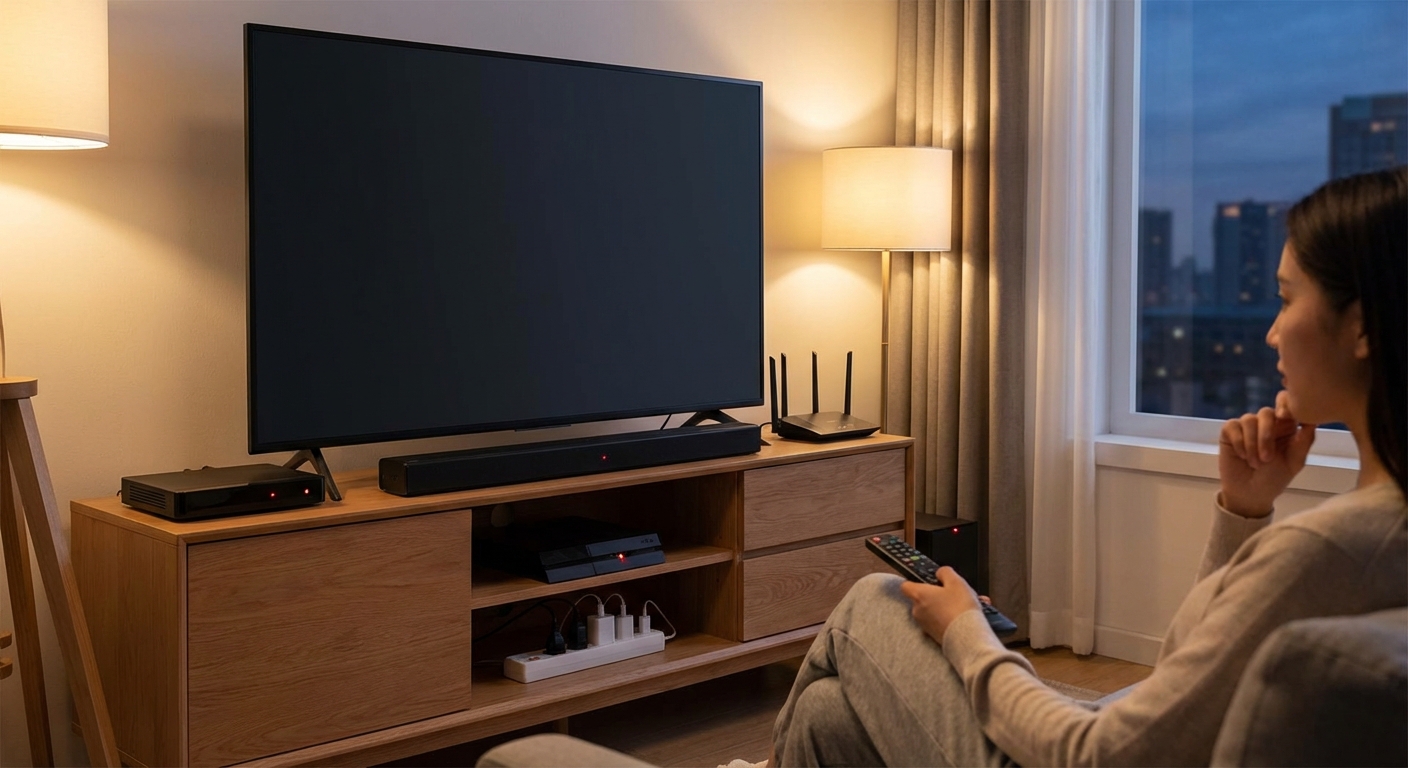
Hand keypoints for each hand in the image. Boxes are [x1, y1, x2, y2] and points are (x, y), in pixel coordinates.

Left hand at [899, 567, 981, 644]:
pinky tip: (965, 616)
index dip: (915, 582)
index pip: (905, 586)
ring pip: (933, 611)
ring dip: (946, 607)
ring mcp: (924, 625)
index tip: (926, 581)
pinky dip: (950, 618)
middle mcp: (917, 611)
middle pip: (922, 599)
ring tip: (965, 605)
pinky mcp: (933, 636)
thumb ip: (945, 572)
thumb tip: (940, 573)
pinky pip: (940, 622)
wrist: (966, 638)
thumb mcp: (956, 582)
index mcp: (919, 595)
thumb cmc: (959, 609)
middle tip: (952, 594)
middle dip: (936, 596)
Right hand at [1218, 390, 1315, 517]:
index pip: (1285, 402)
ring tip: (1255, 463)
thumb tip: (1314, 419)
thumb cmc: (1274, 478)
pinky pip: (1233, 426)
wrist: (1250, 494)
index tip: (1284, 417)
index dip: (1284, 404)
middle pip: (1266, 412)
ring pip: (1249, 420)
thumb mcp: (1294, 462)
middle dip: (1266, 435)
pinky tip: (1242, 456)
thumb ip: (1305, 440)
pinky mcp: (1229, 431)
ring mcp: (1247, 426)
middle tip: (1267, 458)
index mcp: (1285, 426)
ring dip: (1252, 444)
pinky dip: (1239, 443)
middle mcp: (1266, 423)